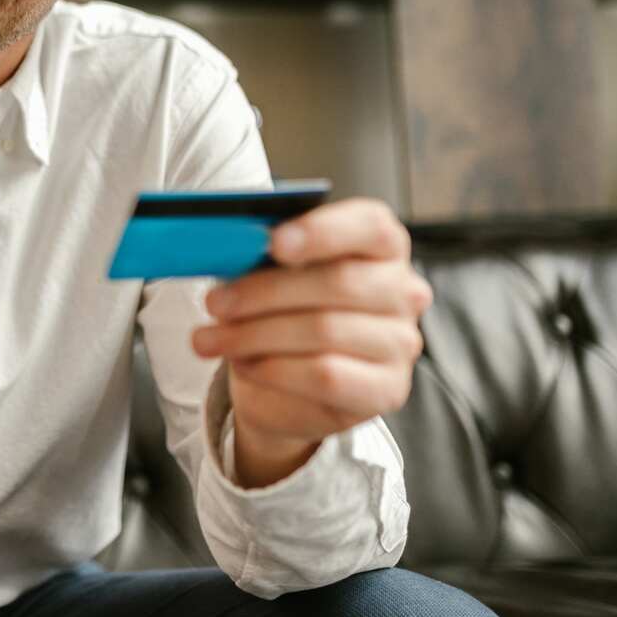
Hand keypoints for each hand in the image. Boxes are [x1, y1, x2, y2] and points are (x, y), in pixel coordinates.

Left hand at [189, 197, 432, 487]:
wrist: (284, 385)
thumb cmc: (281, 313)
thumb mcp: (267, 274)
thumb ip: (259, 255)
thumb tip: (226, 245)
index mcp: (380, 246)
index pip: (370, 226)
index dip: (322, 231)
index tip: (273, 242)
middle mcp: (401, 291)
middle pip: (338, 282)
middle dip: (264, 292)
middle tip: (215, 303)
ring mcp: (400, 343)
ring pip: (325, 330)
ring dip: (255, 334)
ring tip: (214, 339)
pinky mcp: (386, 390)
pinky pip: (325, 375)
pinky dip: (274, 369)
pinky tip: (245, 364)